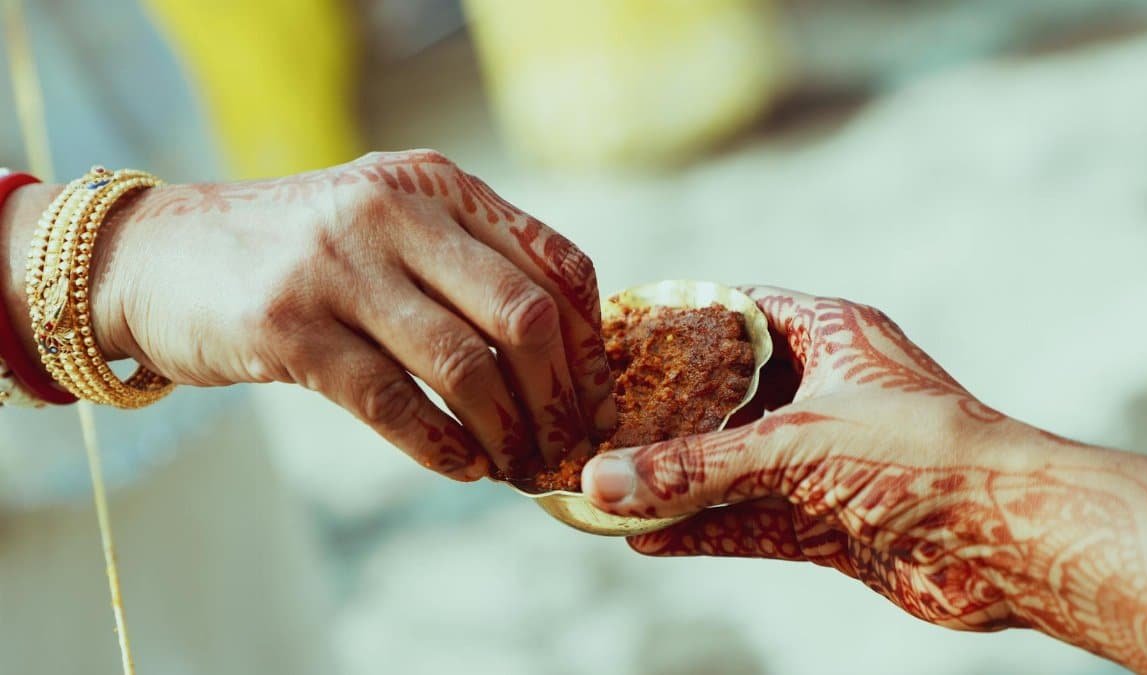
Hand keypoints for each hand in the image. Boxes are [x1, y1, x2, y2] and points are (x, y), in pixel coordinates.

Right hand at [28, 151, 615, 479]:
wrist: (157, 255)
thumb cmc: (297, 252)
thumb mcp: (389, 226)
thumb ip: (466, 263)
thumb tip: (564, 358)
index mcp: (437, 185)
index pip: (557, 265)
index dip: (590, 348)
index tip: (597, 406)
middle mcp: (394, 210)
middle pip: (525, 316)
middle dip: (561, 400)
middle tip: (565, 449)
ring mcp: (339, 265)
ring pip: (465, 365)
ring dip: (506, 433)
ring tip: (518, 468)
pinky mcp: (289, 325)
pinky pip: (392, 401)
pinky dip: (440, 446)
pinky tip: (463, 467)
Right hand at [583, 286, 1017, 627]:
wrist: (1014, 542)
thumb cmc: (924, 458)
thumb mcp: (794, 446)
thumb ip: (696, 466)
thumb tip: (605, 479)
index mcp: (834, 337)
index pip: (742, 312)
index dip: (683, 321)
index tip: (622, 336)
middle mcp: (832, 393)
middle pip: (733, 398)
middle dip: (672, 416)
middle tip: (605, 425)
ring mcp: (834, 461)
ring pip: (740, 468)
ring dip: (682, 484)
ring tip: (613, 491)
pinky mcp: (837, 522)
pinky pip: (755, 523)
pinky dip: (707, 531)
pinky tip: (650, 541)